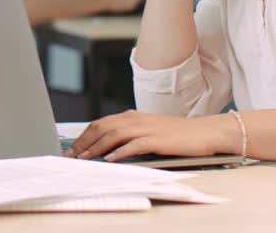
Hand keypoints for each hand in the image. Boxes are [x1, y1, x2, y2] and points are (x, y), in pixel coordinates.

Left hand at [66, 110, 237, 160]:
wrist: (203, 132)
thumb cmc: (176, 135)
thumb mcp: (148, 131)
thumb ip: (128, 135)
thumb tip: (106, 148)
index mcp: (131, 116)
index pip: (100, 124)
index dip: (84, 136)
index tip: (73, 149)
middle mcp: (136, 119)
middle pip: (102, 127)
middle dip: (84, 142)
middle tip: (72, 155)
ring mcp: (146, 128)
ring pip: (114, 135)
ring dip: (96, 147)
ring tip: (84, 158)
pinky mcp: (157, 139)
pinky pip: (134, 145)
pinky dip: (120, 152)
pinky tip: (110, 159)